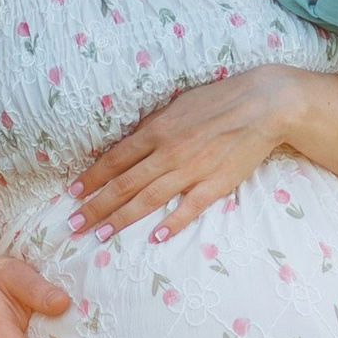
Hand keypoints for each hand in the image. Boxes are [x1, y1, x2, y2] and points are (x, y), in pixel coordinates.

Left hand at [73, 70, 303, 241]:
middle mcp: (168, 153)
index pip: (115, 159)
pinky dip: (171, 223)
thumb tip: (130, 143)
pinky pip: (188, 208)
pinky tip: (155, 237)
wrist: (265, 104)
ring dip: (121, 219)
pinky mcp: (215, 184)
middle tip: (73, 225)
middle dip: (96, 207)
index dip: (92, 179)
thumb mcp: (178, 104)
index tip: (72, 195)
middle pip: (124, 184)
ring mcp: (191, 171)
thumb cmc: (220, 99)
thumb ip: (153, 127)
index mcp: (157, 130)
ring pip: (148, 200)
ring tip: (100, 235)